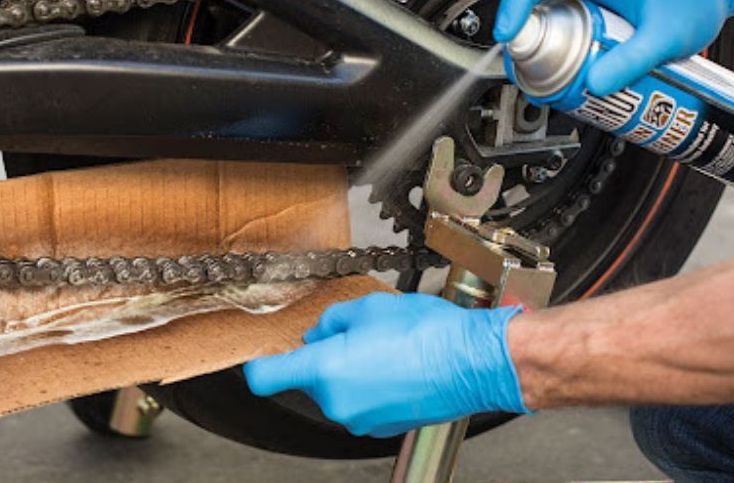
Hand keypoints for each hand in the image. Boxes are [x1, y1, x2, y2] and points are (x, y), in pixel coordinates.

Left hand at [244, 293, 528, 437]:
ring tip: (384, 348)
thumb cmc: (428, 335)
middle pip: (308, 380)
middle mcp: (337, 402)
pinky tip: (397, 366)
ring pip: (337, 391)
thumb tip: (319, 332)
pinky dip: (370, 386)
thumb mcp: (369, 308)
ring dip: (350, 371)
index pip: (265, 377)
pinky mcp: (382, 426)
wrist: (473, 363)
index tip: (261, 358)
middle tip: (355, 334)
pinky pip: (362, 402)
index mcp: (325, 370)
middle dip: (324, 356)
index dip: (259, 365)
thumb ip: (331, 321)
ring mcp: (360, 419)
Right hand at [493, 0, 733, 95]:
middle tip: (525, 68)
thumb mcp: (665, 35)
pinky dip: (559, 48)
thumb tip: (596, 85)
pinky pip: (565, 25)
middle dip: (524, 38)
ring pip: (548, 16)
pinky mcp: (593, 11)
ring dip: (541, 46)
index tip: (507, 34)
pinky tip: (568, 72)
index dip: (515, 7)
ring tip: (544, 76)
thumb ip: (632, 60)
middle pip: (536, 4)